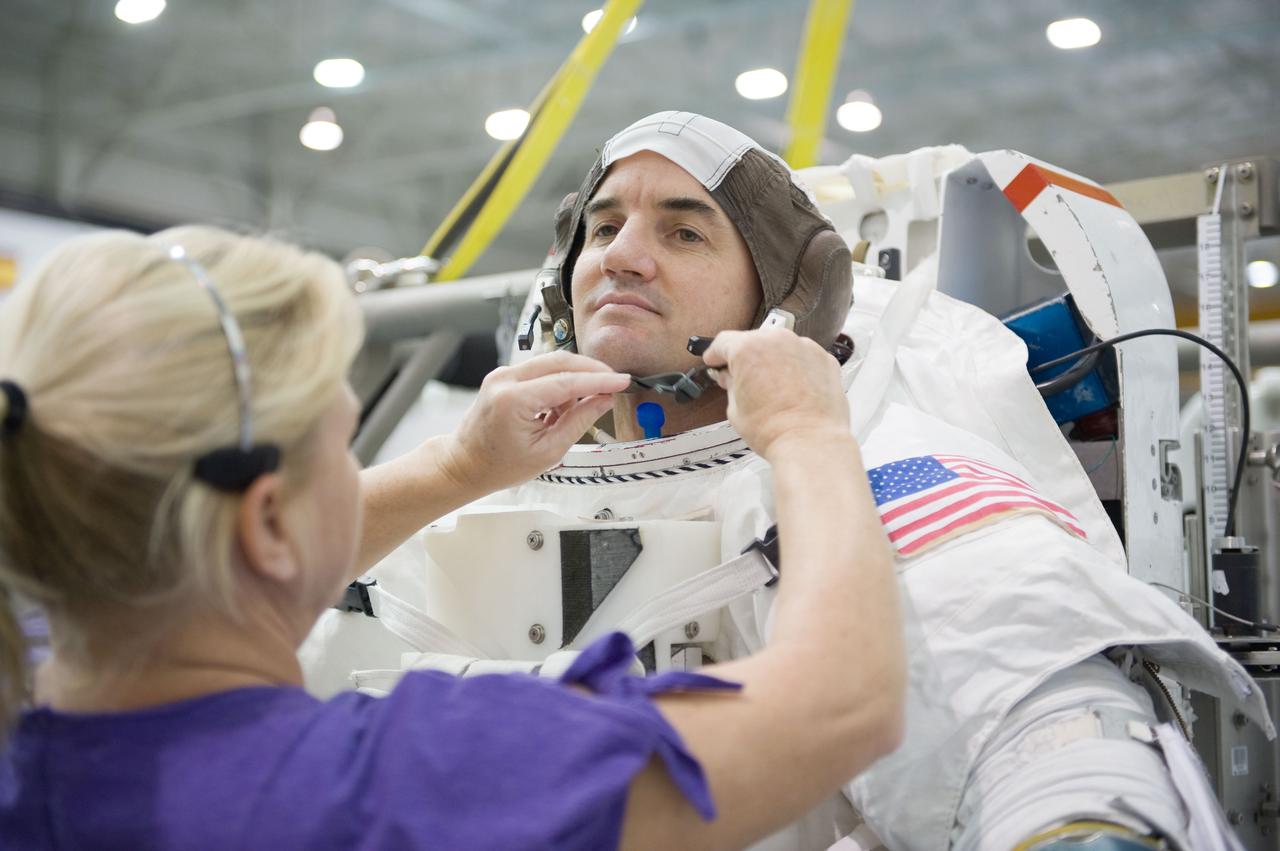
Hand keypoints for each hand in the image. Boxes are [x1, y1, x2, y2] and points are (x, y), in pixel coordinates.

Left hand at [438, 351, 629, 494]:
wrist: (464, 464)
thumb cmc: (500, 466)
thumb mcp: (548, 452)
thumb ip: (579, 422)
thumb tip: (604, 400)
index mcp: (514, 400)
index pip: (567, 382)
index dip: (599, 380)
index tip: (622, 381)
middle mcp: (505, 379)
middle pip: (560, 361)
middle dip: (591, 370)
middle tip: (614, 383)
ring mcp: (502, 374)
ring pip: (551, 363)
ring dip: (574, 378)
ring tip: (582, 407)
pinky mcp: (504, 376)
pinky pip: (540, 370)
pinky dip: (558, 382)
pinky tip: (563, 405)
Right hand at [702, 328, 848, 458]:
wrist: (809, 442)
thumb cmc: (773, 430)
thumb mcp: (735, 410)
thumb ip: (731, 385)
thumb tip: (731, 379)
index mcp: (748, 349)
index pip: (724, 342)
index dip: (715, 354)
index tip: (715, 361)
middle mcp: (776, 340)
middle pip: (753, 341)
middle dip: (746, 359)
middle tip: (743, 380)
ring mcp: (804, 347)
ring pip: (780, 347)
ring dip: (773, 361)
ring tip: (772, 388)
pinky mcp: (824, 359)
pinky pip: (803, 357)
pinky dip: (796, 368)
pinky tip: (793, 390)